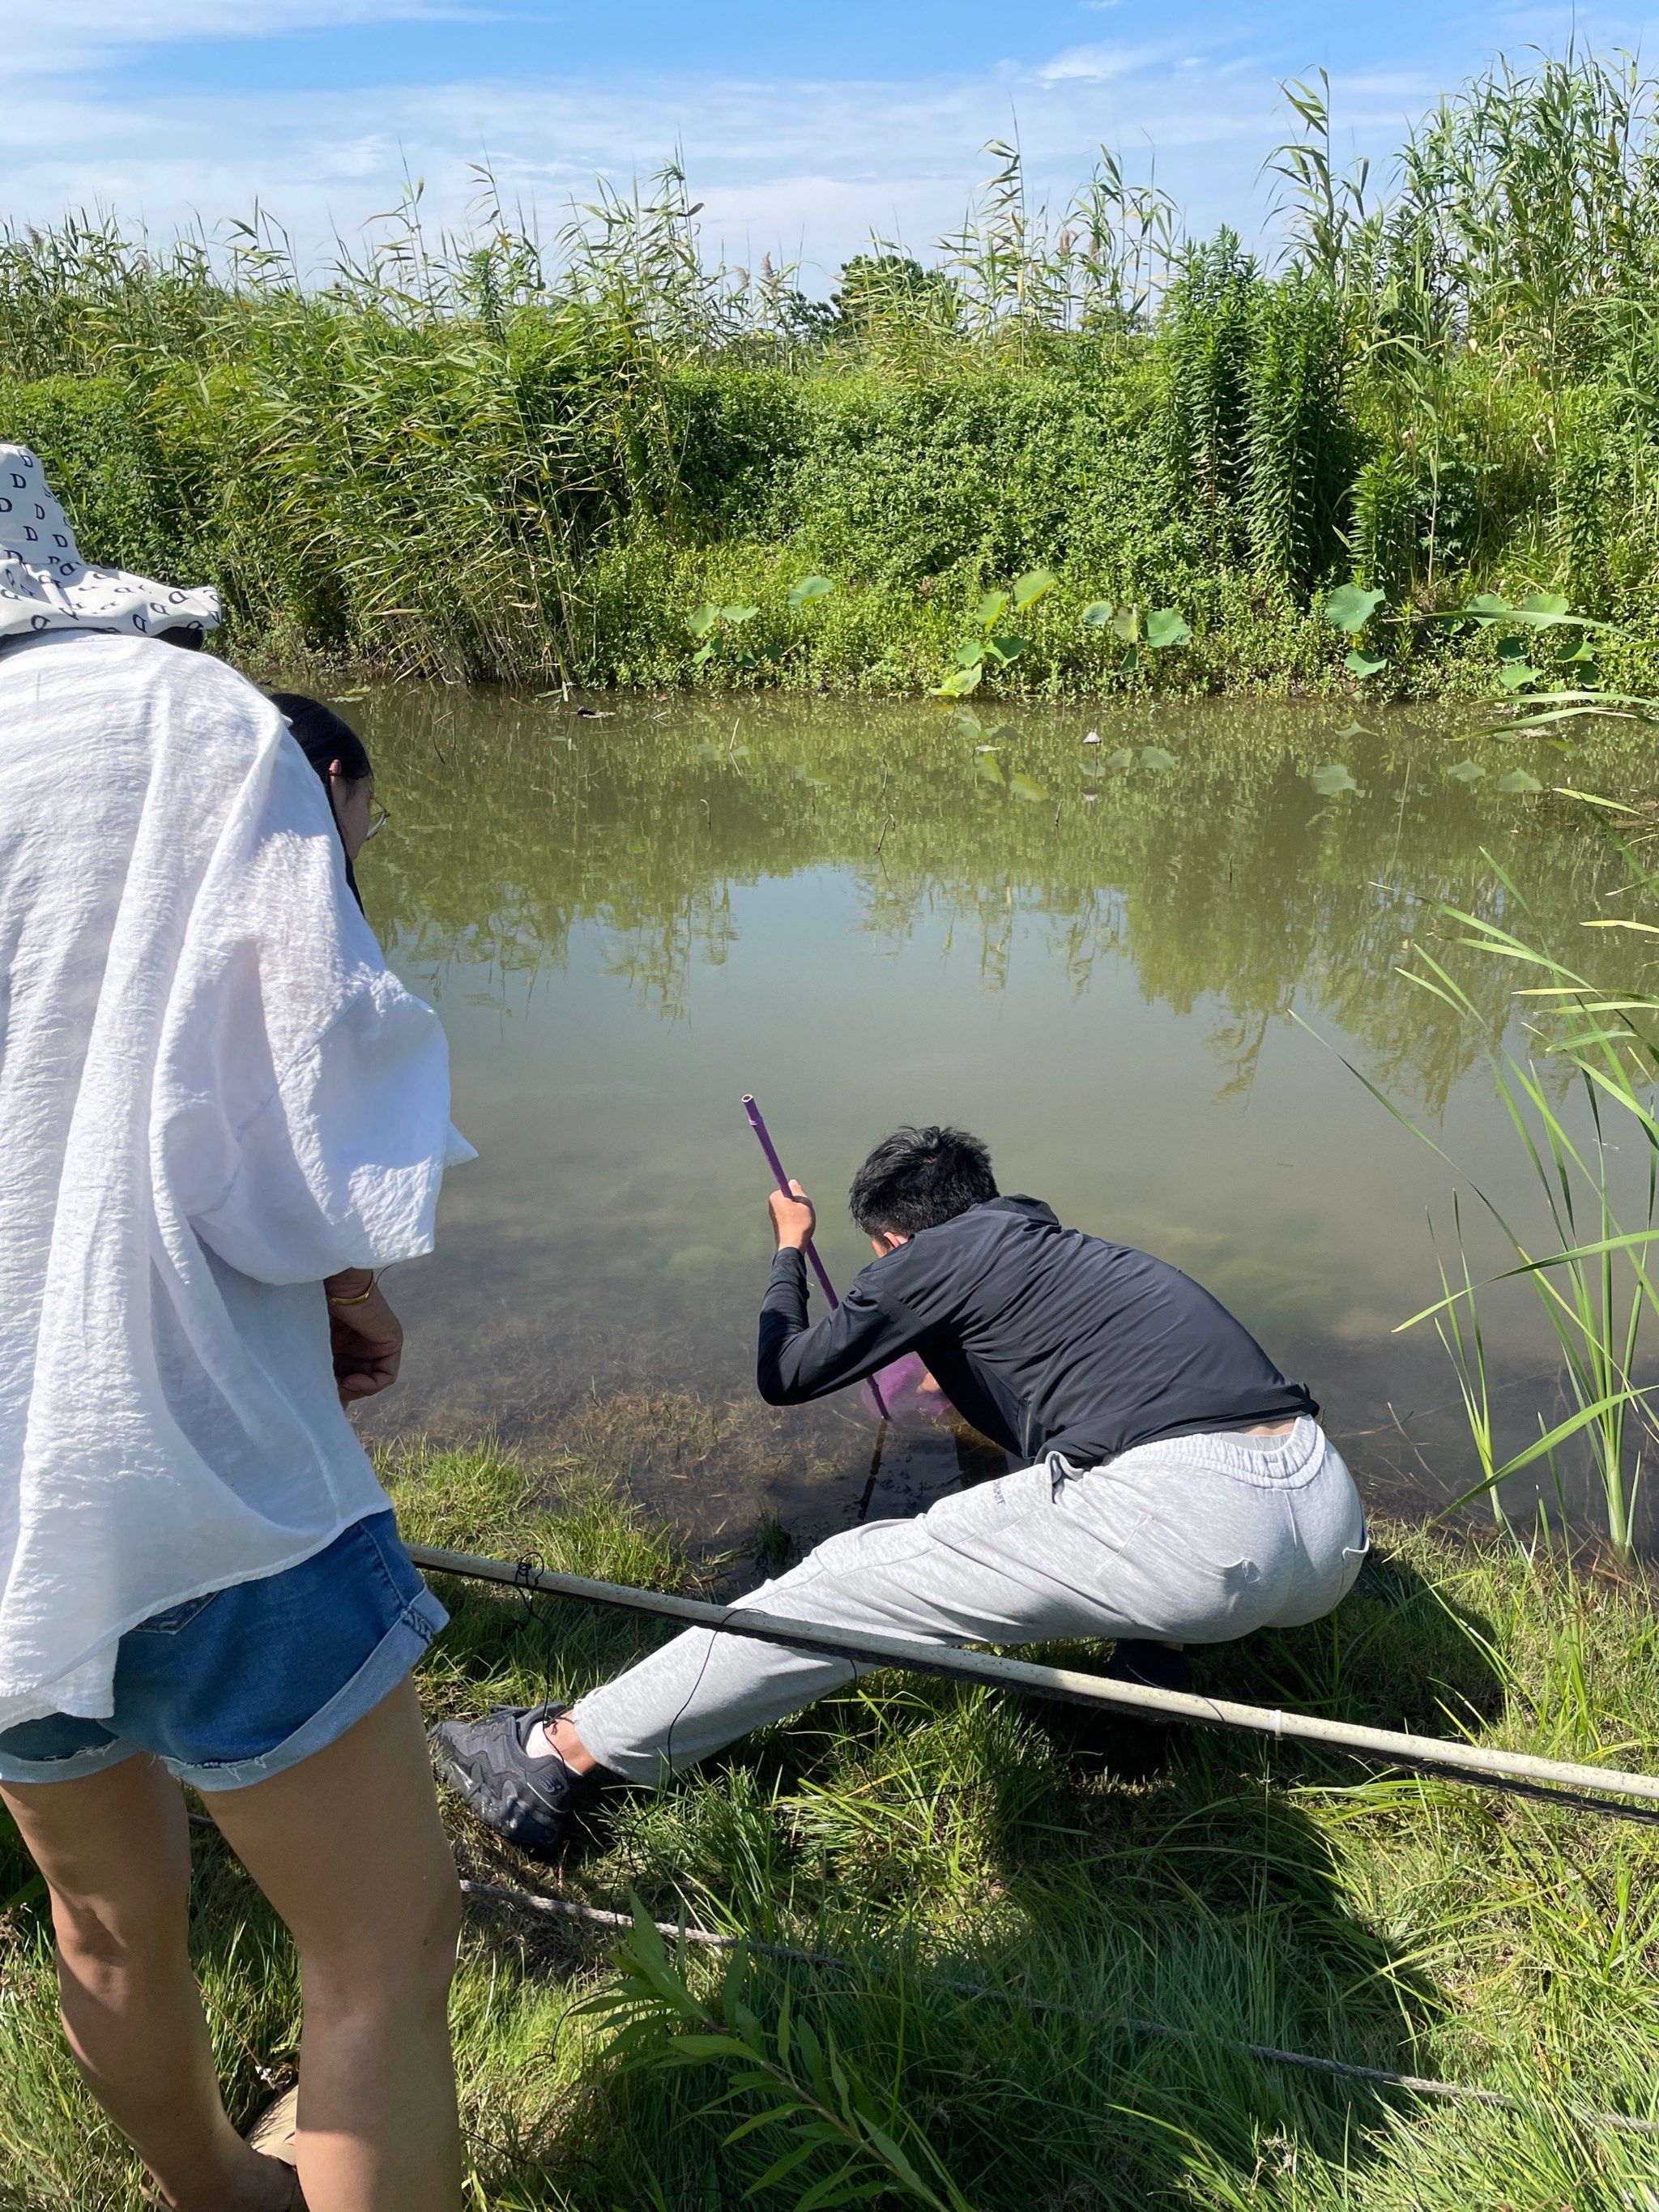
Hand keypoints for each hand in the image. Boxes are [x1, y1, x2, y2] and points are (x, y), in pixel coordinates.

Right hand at [324, 1272, 403, 1404]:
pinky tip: (349, 1381)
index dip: (332, 1393)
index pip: (341, 1377)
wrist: (329, 1283)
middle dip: (341, 1394)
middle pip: (356, 1383)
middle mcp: (359, 1344)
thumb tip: (321, 1408)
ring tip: (336, 1386)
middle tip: (326, 1396)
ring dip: (353, 1391)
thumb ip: (317, 1372)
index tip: (318, 1402)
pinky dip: (369, 1385)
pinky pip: (386, 1376)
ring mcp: (376, 1343)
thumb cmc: (310, 1309)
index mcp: (339, 1342)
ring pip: (369, 1382)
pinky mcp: (391, 1342)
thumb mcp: (312, 1348)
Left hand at [769, 1179, 816, 1250]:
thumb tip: (792, 1182)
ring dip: (798, 1212)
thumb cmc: (799, 1224)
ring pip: (790, 1208)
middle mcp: (772, 1205)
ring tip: (802, 1221)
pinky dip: (795, 1220)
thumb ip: (798, 1190)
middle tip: (804, 1212)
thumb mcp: (804, 1203)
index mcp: (776, 1197)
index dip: (798, 1194)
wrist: (792, 1246)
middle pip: (789, 1197)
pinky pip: (789, 1216)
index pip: (789, 1188)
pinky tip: (799, 1227)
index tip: (802, 1203)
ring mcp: (774, 1215)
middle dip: (798, 1203)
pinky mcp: (777, 1224)